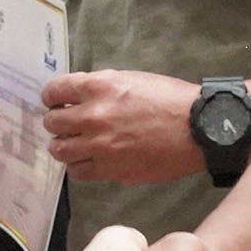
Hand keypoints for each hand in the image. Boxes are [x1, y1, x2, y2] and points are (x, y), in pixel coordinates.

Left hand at [42, 70, 201, 184]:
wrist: (199, 128)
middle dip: (56, 121)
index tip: (55, 101)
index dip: (52, 97)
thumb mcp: (132, 79)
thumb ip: (101, 88)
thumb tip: (78, 99)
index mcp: (100, 87)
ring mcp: (101, 146)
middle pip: (52, 122)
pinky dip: (78, 165)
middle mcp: (94, 116)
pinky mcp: (112, 170)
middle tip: (65, 124)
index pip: (55, 90)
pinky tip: (88, 159)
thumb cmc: (171, 99)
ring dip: (64, 145)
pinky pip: (78, 171)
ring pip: (60, 150)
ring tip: (74, 143)